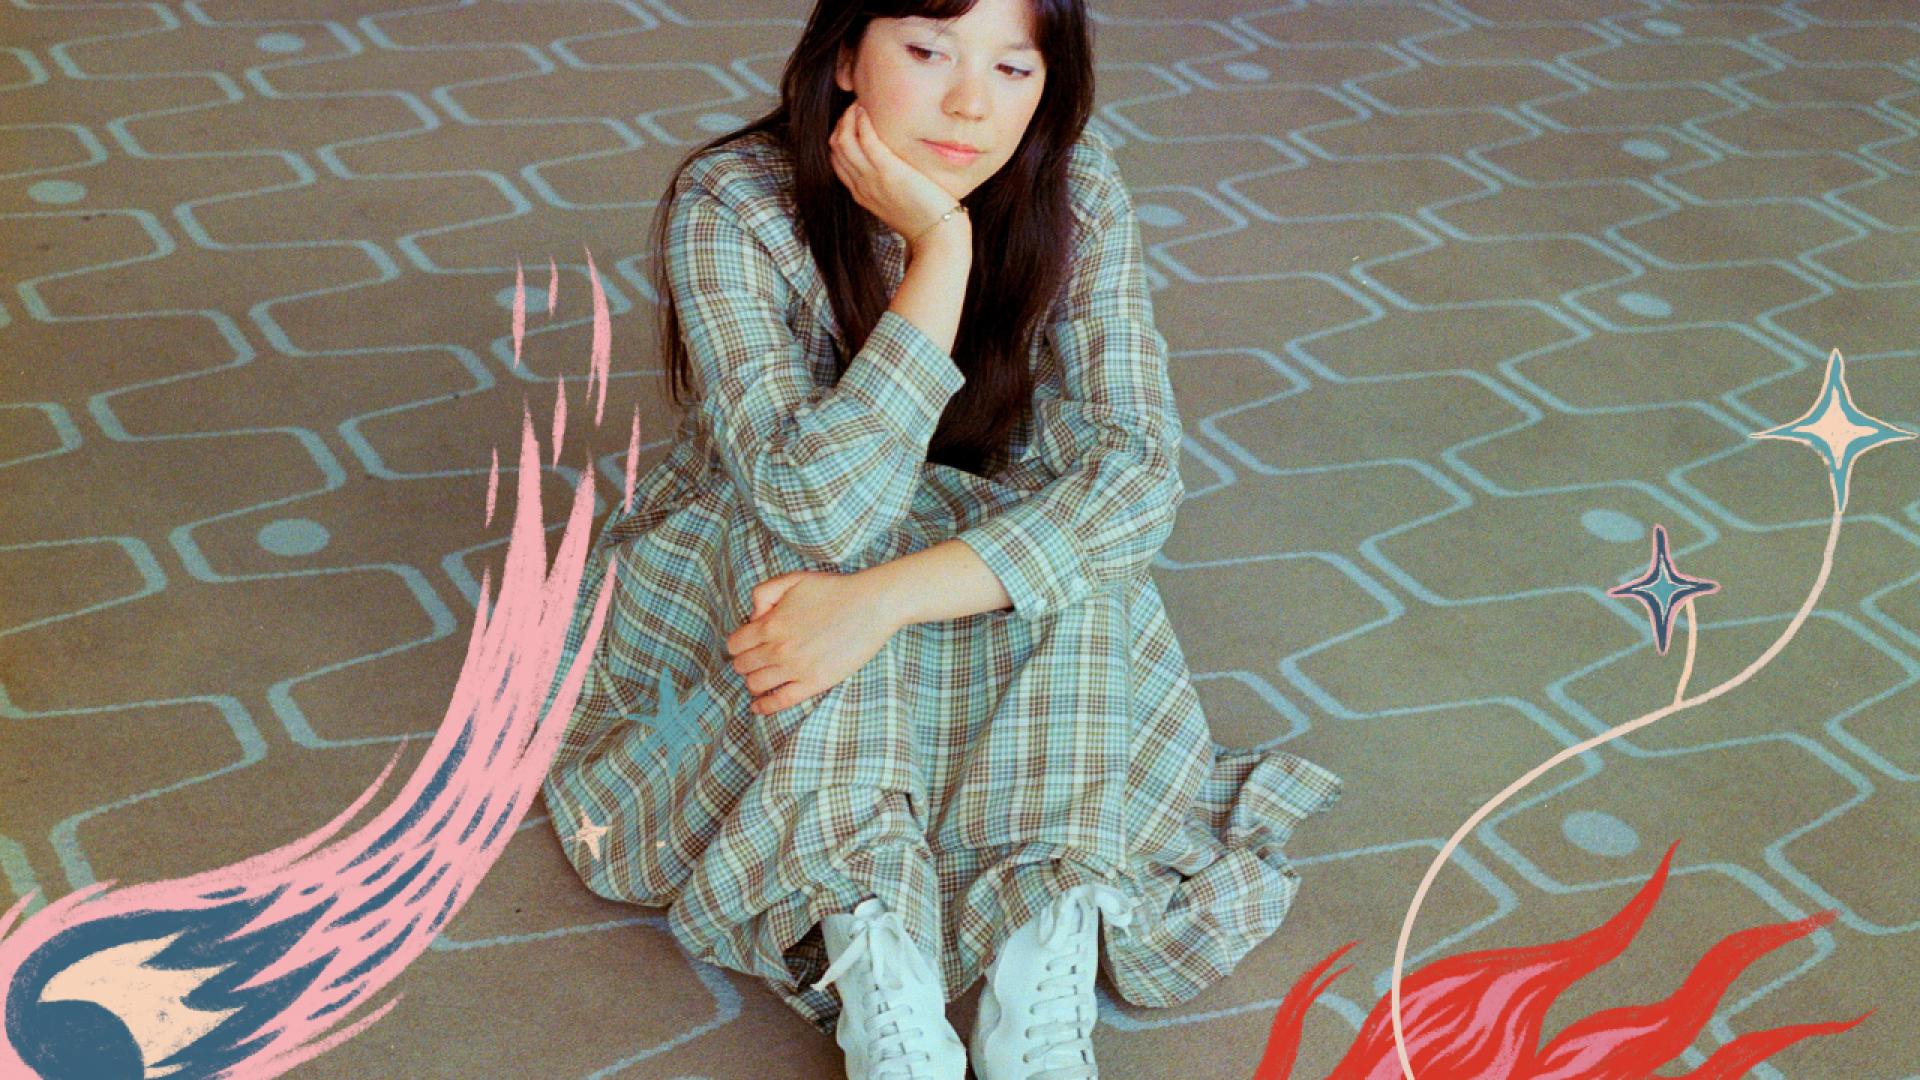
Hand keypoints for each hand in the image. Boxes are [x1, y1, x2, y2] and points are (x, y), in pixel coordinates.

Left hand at [724, 569, 902, 715]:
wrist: (870, 606)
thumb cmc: (833, 590)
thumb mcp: (792, 579)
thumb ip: (763, 593)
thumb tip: (753, 617)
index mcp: (770, 624)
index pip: (735, 644)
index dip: (738, 645)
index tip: (747, 645)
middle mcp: (778, 649)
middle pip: (742, 666)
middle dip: (745, 663)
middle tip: (755, 661)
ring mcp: (795, 668)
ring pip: (756, 685)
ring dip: (754, 682)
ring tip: (761, 678)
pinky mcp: (814, 683)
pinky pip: (780, 701)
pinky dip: (764, 706)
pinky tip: (758, 706)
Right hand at [829, 101, 969, 248]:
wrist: (936, 237)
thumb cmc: (926, 221)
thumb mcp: (900, 202)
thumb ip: (891, 186)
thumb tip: (898, 171)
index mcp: (862, 194)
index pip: (838, 160)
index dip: (841, 136)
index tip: (854, 121)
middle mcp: (861, 186)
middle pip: (836, 148)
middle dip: (842, 123)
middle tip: (856, 107)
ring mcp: (872, 180)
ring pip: (843, 140)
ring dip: (849, 117)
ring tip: (860, 104)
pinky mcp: (888, 172)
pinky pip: (865, 139)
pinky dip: (862, 121)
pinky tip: (868, 110)